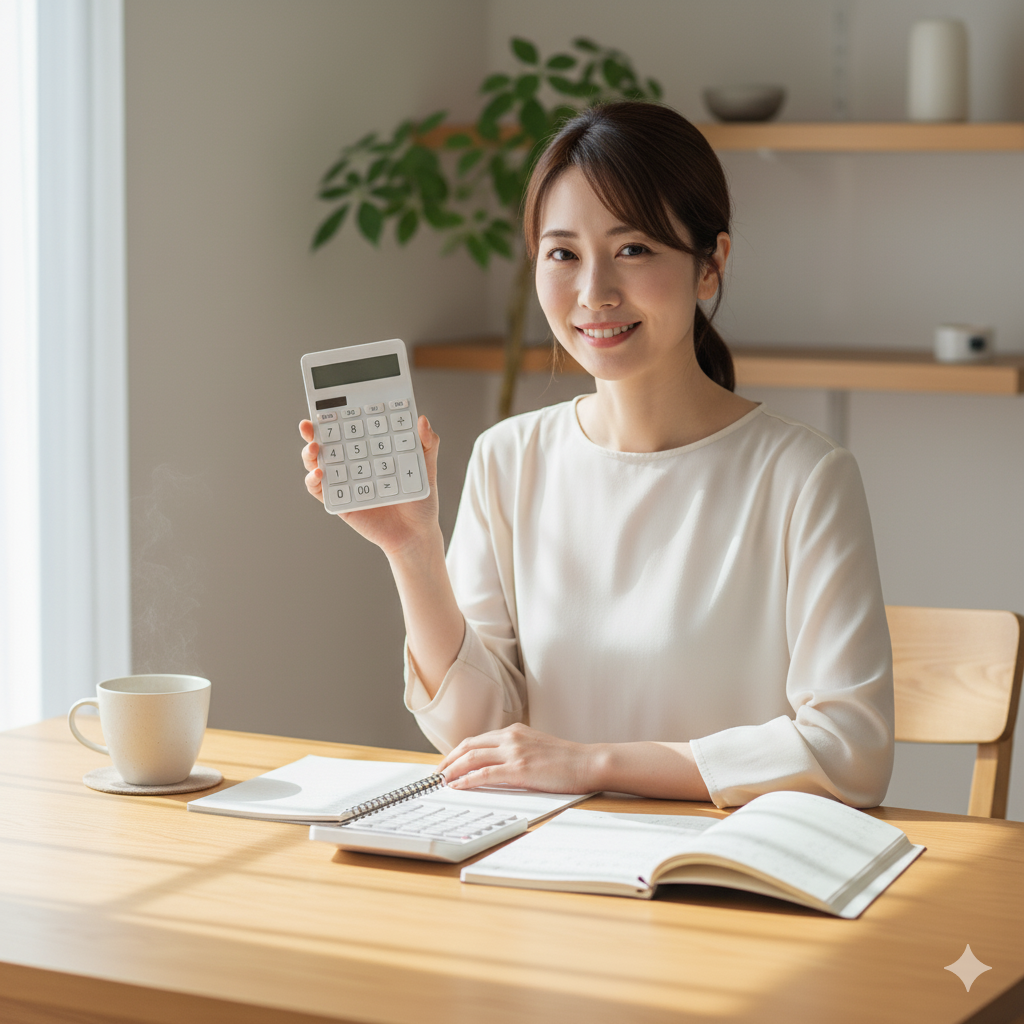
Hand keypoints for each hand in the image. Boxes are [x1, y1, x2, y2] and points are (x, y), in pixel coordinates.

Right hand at [298, 415, 440, 556]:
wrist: (416, 533)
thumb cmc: (419, 500)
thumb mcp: (426, 468)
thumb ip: (426, 443)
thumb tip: (421, 420)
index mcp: (370, 450)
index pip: (349, 427)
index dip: (335, 415)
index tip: (328, 404)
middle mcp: (353, 463)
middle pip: (326, 442)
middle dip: (312, 431)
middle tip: (309, 424)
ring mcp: (344, 481)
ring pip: (316, 463)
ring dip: (309, 453)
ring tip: (314, 447)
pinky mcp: (339, 502)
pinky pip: (319, 490)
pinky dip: (313, 481)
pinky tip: (319, 474)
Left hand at [437, 724, 599, 793]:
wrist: (587, 762)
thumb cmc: (566, 760)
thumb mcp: (536, 748)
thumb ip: (516, 751)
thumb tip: (495, 766)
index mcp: (514, 731)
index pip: (477, 740)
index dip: (457, 752)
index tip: (447, 764)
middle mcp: (511, 737)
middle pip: (468, 746)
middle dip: (449, 760)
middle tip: (437, 774)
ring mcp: (515, 752)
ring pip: (472, 757)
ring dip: (452, 770)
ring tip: (441, 781)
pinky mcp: (519, 768)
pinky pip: (484, 773)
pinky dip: (467, 780)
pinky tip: (457, 786)